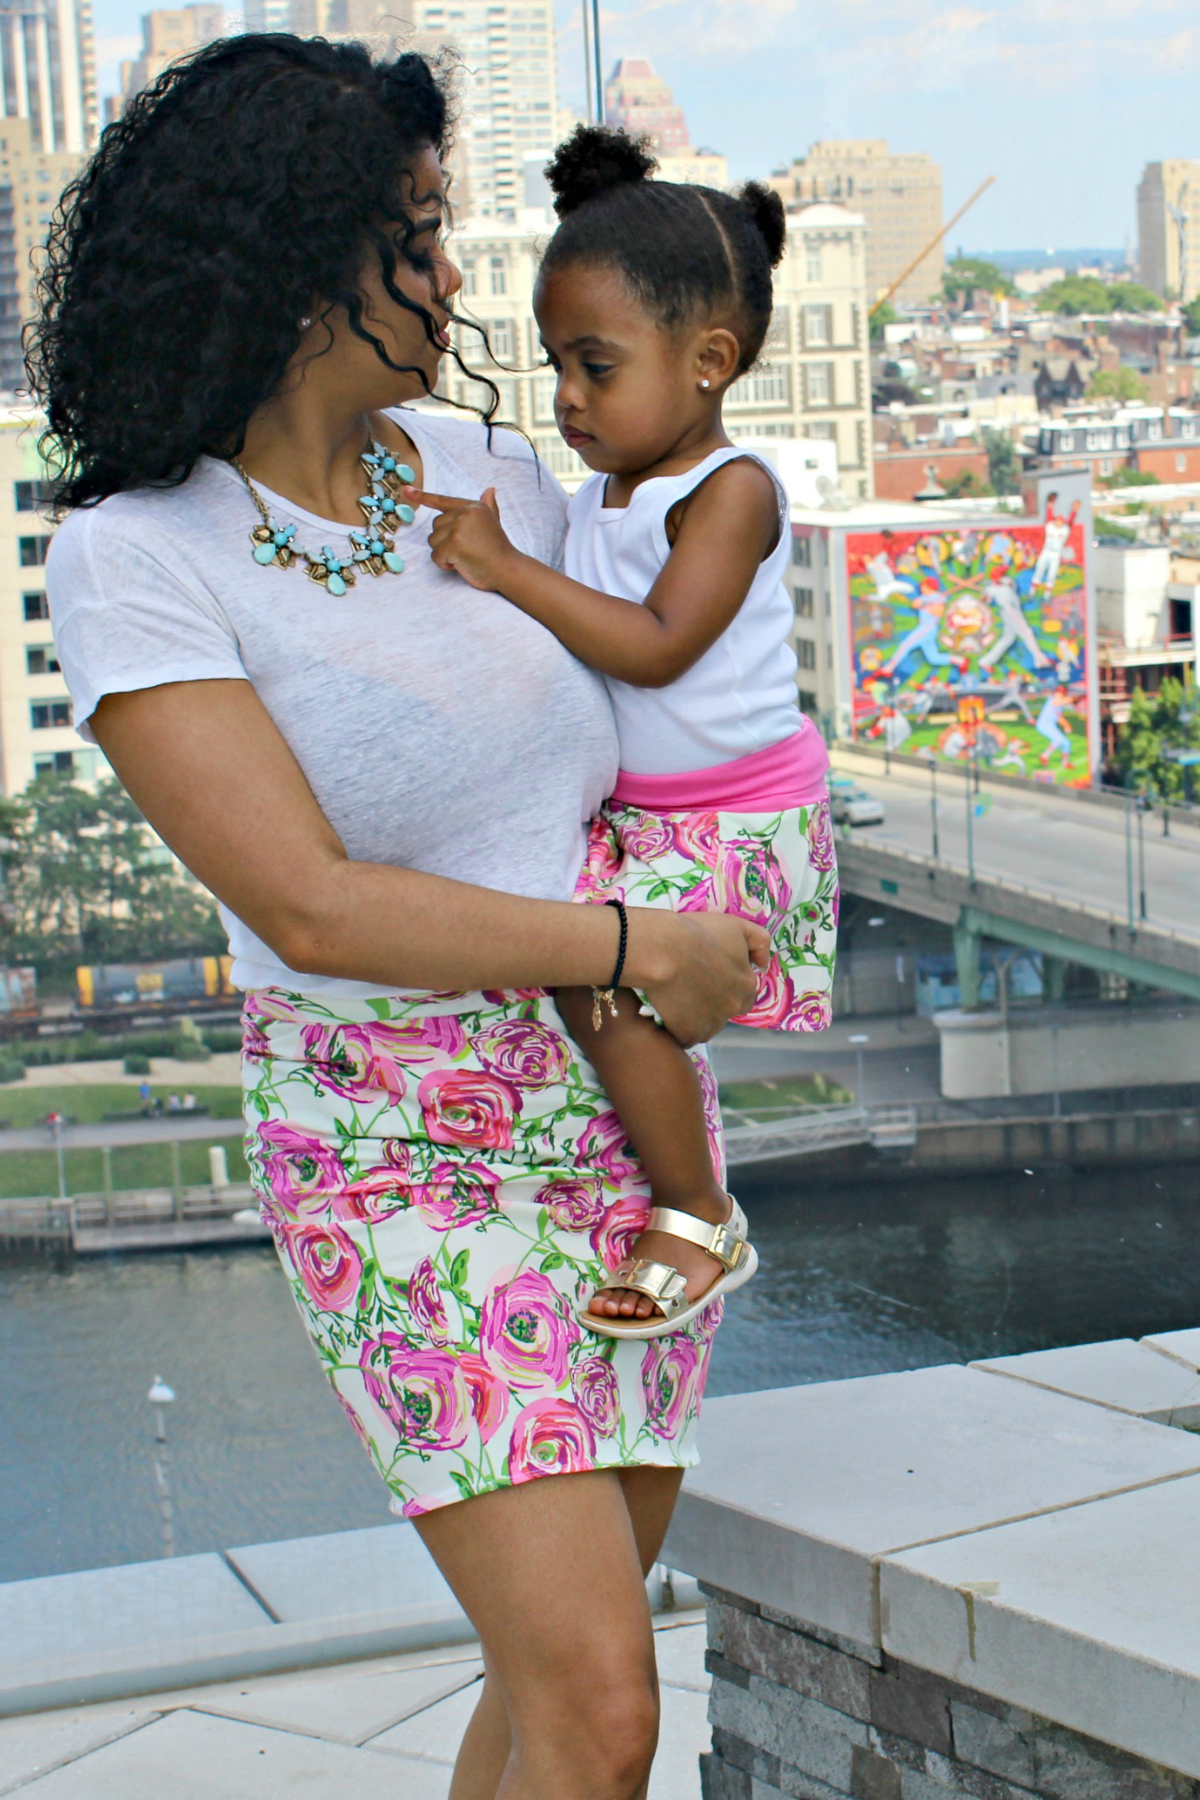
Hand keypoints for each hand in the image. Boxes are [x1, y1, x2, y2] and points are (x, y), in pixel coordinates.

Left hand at [406, 485, 517, 591]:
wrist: (508, 569)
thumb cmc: (499, 550)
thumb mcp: (494, 523)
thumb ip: (488, 507)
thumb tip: (490, 489)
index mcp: (473, 506)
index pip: (443, 501)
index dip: (423, 497)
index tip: (406, 491)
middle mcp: (465, 513)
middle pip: (436, 526)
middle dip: (445, 541)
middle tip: (466, 550)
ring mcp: (458, 528)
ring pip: (433, 541)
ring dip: (444, 553)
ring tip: (464, 557)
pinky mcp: (453, 544)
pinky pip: (436, 556)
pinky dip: (445, 564)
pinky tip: (461, 564)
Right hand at [629, 910, 770, 1047]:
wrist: (664, 950)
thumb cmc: (700, 934)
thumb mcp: (737, 926)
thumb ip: (760, 942)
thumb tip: (764, 965)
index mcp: (746, 985)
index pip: (745, 996)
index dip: (728, 987)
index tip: (710, 978)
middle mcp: (732, 1008)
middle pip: (726, 1013)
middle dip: (714, 1005)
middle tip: (693, 988)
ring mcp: (710, 1023)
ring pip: (706, 1028)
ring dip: (696, 1019)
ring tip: (677, 1000)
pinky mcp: (687, 1033)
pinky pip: (685, 1037)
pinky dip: (678, 1028)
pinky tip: (668, 1012)